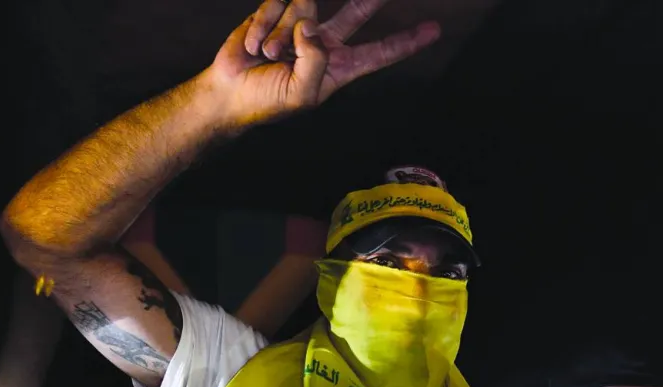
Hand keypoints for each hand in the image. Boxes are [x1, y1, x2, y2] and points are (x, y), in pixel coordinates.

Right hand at [208, 0, 439, 128]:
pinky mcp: (275, 11)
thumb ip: (315, 62)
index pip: (379, 53)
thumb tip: (313, 26)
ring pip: (304, 10)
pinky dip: (261, 27)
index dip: (405, 42)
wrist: (228, 92)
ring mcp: (301, 24)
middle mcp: (325, 43)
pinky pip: (276, 4)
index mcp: (339, 68)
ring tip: (266, 56)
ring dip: (280, 36)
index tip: (433, 30)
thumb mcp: (301, 94)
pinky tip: (252, 46)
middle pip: (357, 13)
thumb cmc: (269, 101)